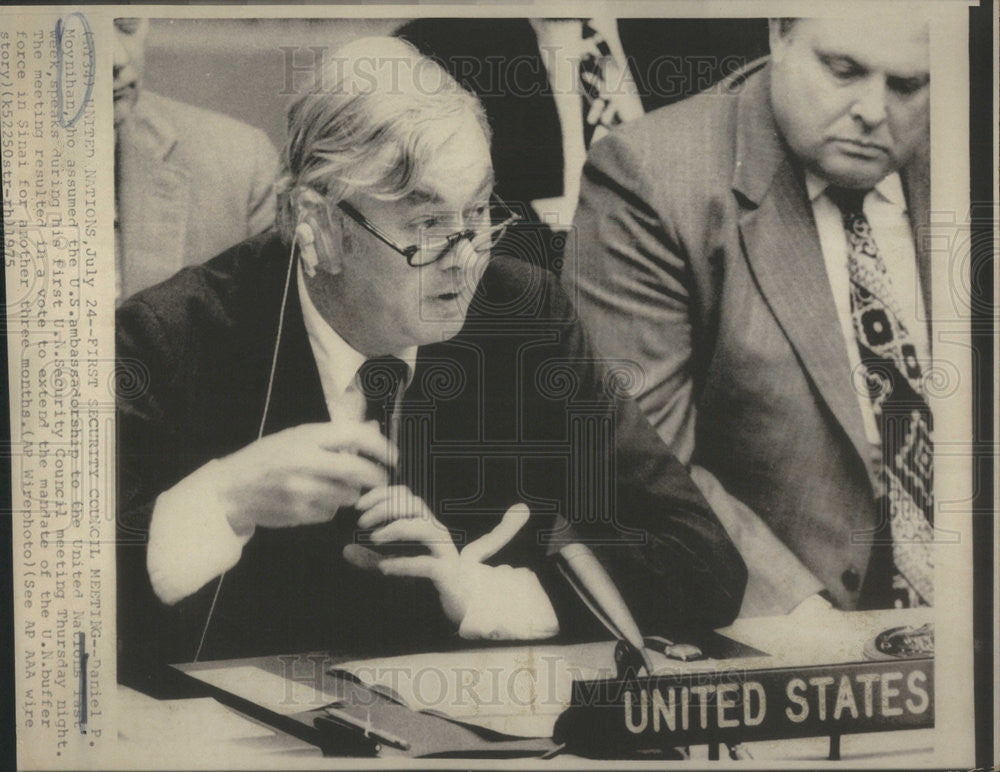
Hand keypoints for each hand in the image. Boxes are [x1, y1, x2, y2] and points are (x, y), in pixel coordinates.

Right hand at [215, 421, 395, 534]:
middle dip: (377, 476)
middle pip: (359, 471)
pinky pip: (331, 511)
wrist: (232, 489)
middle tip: (382, 478)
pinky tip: (311, 498)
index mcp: (306, 437)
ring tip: (330, 485)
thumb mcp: (297, 436)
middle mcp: (306, 462)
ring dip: (349, 492)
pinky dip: (329, 506)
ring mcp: (303, 490)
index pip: (355, 436)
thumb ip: (334, 436)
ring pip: (349, 495)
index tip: (394, 456)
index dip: (381, 447)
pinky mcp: (300, 513)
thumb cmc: (267, 458)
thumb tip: (375, 429)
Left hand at [345, 488, 529, 625]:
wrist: (463, 602)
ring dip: (396, 529)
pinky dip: (403, 564)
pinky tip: (384, 568)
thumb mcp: (395, 565)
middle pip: (414, 505)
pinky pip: (426, 564)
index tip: (358, 505)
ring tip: (373, 538)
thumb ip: (371, 558)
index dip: (381, 494)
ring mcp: (444, 551)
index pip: (405, 495)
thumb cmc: (429, 578)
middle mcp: (437, 531)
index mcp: (425, 523)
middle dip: (384, 509)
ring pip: (424, 528)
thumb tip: (346, 550)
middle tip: (361, 523)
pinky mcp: (447, 573)